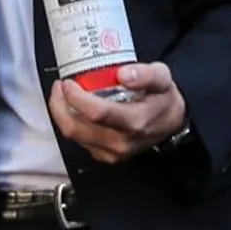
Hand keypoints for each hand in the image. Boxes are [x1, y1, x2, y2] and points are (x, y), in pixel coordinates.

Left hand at [47, 62, 186, 163]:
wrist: (172, 122)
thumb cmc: (163, 97)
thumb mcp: (162, 77)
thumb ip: (145, 74)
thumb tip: (123, 73)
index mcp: (134, 123)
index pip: (97, 114)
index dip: (76, 98)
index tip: (68, 82)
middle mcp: (120, 143)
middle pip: (76, 129)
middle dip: (59, 106)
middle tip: (59, 86)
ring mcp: (111, 153)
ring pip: (74, 136)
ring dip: (61, 114)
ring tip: (62, 93)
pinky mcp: (105, 156)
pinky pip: (80, 141)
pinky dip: (71, 123)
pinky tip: (73, 108)